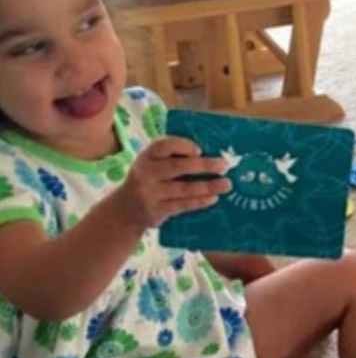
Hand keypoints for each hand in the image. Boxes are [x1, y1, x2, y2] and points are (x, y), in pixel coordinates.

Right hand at [114, 137, 231, 228]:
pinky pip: (182, 205)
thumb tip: (210, 155)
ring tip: (226, 184)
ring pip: (183, 188)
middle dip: (203, 165)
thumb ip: (173, 158)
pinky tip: (213, 198)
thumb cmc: (149, 180)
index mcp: (147, 156)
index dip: (182, 146)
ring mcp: (149, 193)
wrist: (126, 209)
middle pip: (176, 167)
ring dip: (208, 186)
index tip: (200, 150)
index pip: (163, 146)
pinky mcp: (156, 211)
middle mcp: (145, 173)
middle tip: (224, 165)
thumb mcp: (152, 164)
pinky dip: (199, 201)